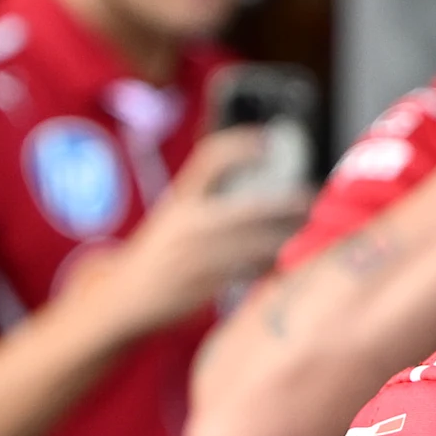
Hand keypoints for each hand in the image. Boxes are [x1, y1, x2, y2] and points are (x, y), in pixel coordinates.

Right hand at [83, 127, 312, 336]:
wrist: (124, 296)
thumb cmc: (160, 253)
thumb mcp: (174, 217)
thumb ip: (207, 201)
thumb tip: (257, 187)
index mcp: (179, 200)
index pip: (210, 158)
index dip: (240, 143)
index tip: (269, 139)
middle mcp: (188, 223)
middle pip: (250, 209)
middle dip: (286, 205)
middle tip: (311, 199)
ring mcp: (197, 255)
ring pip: (255, 243)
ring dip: (286, 236)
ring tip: (306, 229)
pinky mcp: (205, 284)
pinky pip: (249, 271)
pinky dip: (270, 265)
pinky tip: (285, 261)